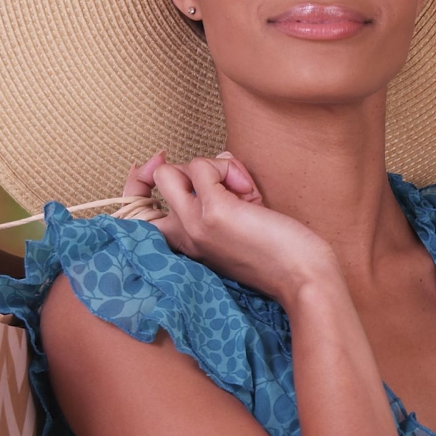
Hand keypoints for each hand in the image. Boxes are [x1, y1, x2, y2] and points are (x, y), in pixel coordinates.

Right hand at [120, 150, 336, 300]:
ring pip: (168, 171)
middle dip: (173, 165)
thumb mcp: (234, 223)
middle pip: (146, 183)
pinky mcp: (213, 212)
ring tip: (239, 188)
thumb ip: (216, 194)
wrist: (303, 277)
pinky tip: (250, 192)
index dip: (137, 181)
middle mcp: (182, 237)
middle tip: (212, 176)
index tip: (158, 167)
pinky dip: (226, 167)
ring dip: (206, 167)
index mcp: (184, 244)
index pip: (133, 215)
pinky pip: (200, 166)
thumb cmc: (278, 252)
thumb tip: (216, 158)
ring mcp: (193, 225)